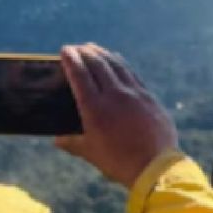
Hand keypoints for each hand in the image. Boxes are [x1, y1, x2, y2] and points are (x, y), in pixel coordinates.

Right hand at [54, 44, 177, 188]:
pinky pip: (132, 73)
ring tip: (93, 48)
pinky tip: (117, 60)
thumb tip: (57, 140)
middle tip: (77, 47)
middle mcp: (114, 95)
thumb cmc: (119, 162)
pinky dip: (121, 63)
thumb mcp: (91, 153)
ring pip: (116, 65)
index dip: (72, 60)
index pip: (80, 76)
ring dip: (103, 54)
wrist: (155, 165)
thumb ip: (72, 143)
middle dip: (86, 53)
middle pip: (98, 65)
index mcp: (95, 108)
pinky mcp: (148, 96)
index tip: (65, 50)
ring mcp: (134, 93)